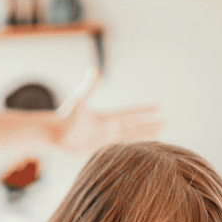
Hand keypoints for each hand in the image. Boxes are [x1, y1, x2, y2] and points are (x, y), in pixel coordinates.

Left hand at [48, 68, 163, 153]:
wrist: (55, 135)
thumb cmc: (65, 118)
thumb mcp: (79, 102)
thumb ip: (88, 87)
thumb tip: (94, 69)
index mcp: (107, 118)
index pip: (130, 113)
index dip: (144, 111)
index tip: (158, 107)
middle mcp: (109, 128)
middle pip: (134, 126)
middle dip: (150, 125)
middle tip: (166, 124)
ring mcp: (105, 140)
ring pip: (129, 139)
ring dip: (143, 138)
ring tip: (157, 137)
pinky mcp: (99, 150)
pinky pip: (119, 150)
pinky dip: (130, 149)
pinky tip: (138, 151)